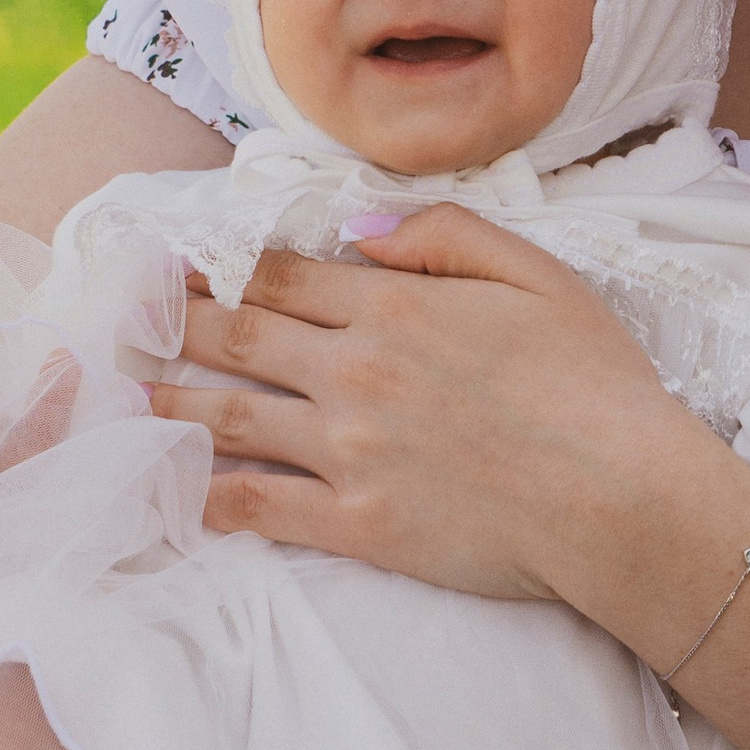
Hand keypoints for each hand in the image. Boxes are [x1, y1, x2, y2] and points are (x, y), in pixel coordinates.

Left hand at [140, 209, 692, 593]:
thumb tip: (355, 226)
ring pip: (230, 416)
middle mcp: (357, 371)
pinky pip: (256, 505)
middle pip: (238, 338)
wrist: (623, 498)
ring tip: (126, 393)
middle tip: (125, 319)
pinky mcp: (355, 522)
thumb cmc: (598, 385)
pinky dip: (204, 492)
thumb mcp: (538, 276)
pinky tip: (169, 485)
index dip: (223, 269)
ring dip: (170, 400)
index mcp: (397, 306)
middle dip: (175, 324)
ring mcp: (348, 450)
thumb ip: (442, 236)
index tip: (180, 267)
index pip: (283, 278)